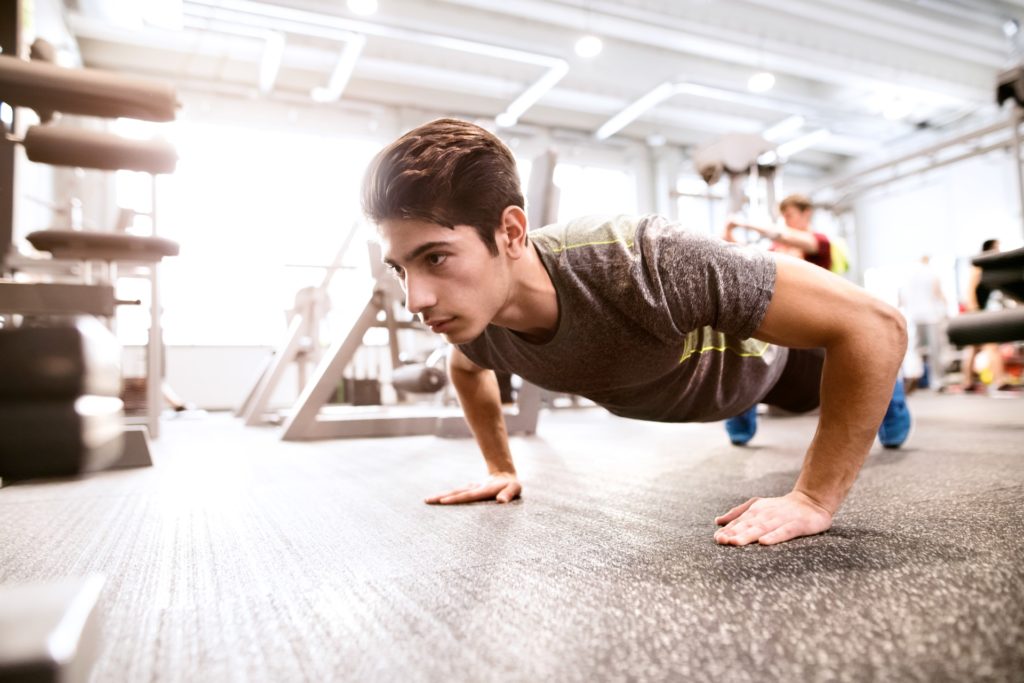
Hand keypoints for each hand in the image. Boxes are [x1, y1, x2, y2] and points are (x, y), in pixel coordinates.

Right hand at [425, 472, 520, 504]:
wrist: (504, 475)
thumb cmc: (512, 486)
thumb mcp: (515, 489)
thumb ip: (509, 494)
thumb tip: (501, 501)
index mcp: (484, 490)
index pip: (468, 495)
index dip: (456, 499)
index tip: (443, 501)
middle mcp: (474, 488)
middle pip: (455, 493)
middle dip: (441, 497)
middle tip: (427, 500)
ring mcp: (470, 488)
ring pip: (453, 492)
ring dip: (440, 496)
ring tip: (427, 500)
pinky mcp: (467, 490)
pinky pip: (455, 494)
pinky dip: (444, 497)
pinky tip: (436, 500)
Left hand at [713, 490, 832, 545]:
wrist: (811, 501)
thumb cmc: (781, 508)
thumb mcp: (757, 507)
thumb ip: (738, 514)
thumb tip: (718, 521)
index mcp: (756, 511)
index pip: (739, 522)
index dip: (728, 530)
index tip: (717, 538)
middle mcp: (766, 514)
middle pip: (748, 525)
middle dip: (733, 533)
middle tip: (721, 541)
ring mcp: (781, 519)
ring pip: (762, 528)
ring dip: (748, 535)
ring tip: (735, 542)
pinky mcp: (796, 525)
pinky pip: (784, 532)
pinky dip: (774, 536)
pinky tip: (764, 542)